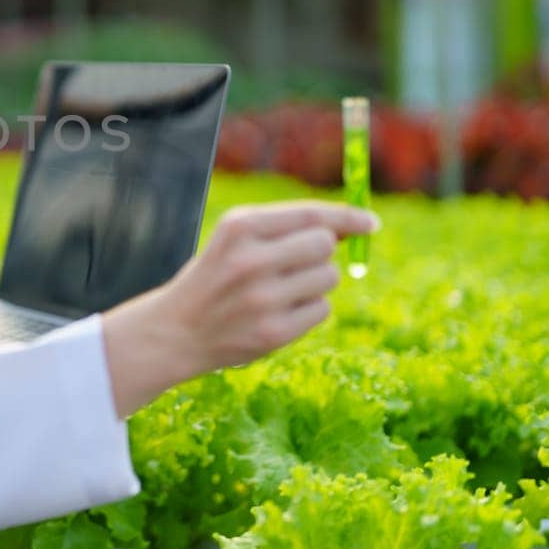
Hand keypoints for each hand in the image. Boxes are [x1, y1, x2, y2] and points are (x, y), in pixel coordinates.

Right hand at [100, 201, 378, 417]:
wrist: (176, 330)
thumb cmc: (216, 276)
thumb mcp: (236, 239)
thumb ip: (287, 228)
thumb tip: (352, 227)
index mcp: (238, 227)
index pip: (311, 215)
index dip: (348, 217)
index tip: (371, 223)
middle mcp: (249, 260)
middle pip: (325, 245)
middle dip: (323, 251)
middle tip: (300, 263)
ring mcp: (261, 300)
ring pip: (328, 278)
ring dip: (315, 282)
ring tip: (280, 290)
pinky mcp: (272, 333)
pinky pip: (321, 310)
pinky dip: (308, 310)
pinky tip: (277, 313)